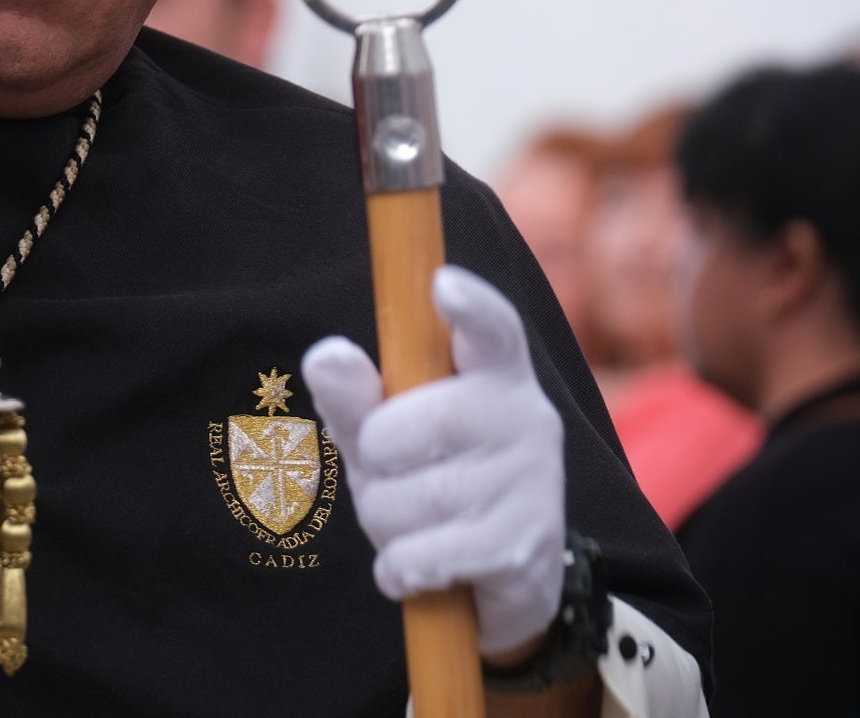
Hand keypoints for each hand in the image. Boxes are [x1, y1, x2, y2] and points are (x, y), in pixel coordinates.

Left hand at [302, 266, 567, 657]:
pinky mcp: (524, 547)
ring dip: (383, 519)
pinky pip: (422, 555)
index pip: (494, 328)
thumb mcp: (383, 433)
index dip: (470, 307)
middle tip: (389, 471)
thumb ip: (353, 396)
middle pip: (423, 421)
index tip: (444, 285)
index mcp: (495, 371)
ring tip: (409, 522)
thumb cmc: (432, 476)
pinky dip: (398, 566)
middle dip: (378, 456)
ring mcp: (533, 483)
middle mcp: (527, 417)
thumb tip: (326, 356)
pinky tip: (415, 562)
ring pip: (412, 498)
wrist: (505, 575)